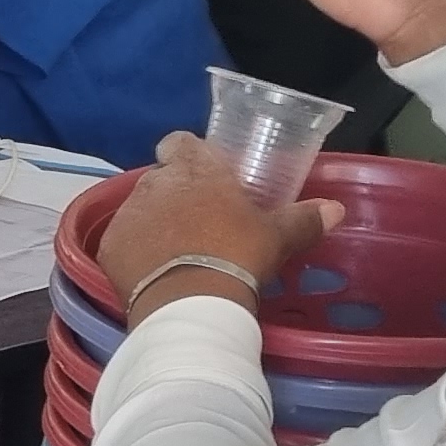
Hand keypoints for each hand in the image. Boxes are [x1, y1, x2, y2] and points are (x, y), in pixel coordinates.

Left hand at [96, 135, 343, 326]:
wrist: (192, 304)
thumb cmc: (239, 257)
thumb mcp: (278, 237)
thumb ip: (304, 219)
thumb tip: (335, 209)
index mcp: (197, 168)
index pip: (182, 142)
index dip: (191, 155)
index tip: (204, 175)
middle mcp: (156, 181)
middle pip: (161, 177)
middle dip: (175, 193)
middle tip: (199, 221)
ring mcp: (129, 212)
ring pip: (140, 207)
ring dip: (154, 221)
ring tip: (177, 250)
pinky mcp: (110, 245)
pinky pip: (123, 240)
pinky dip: (135, 251)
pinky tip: (153, 271)